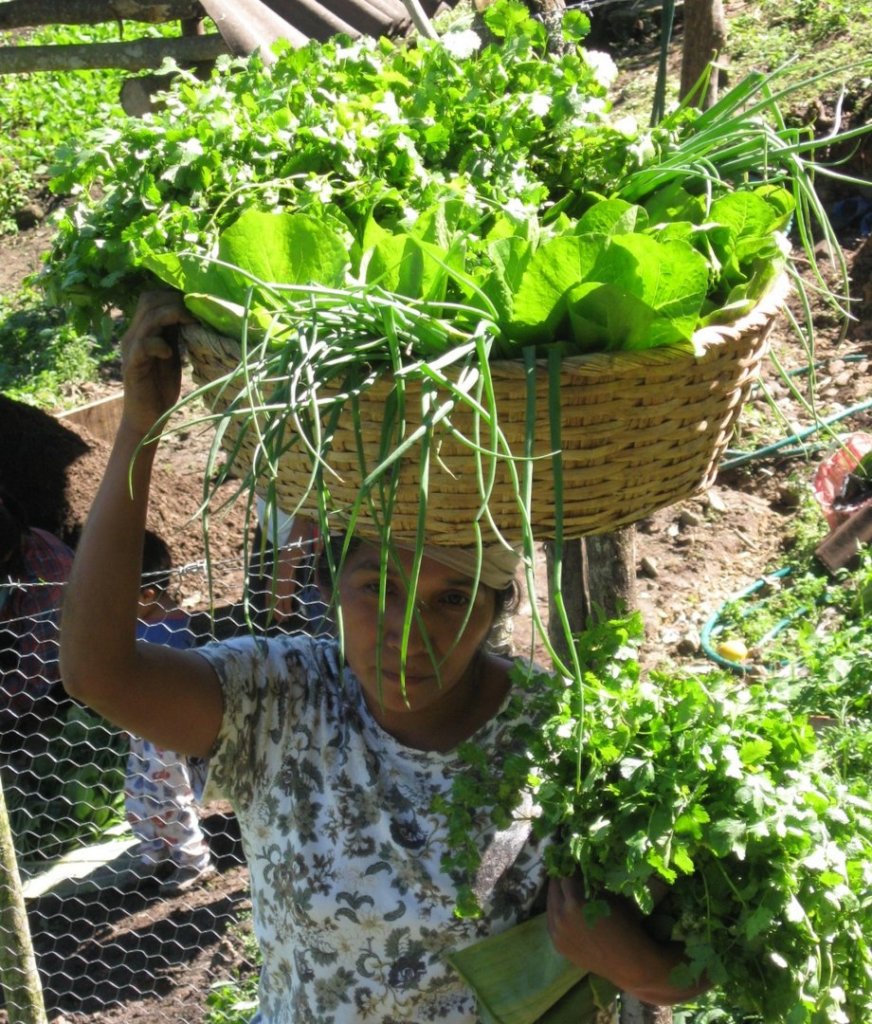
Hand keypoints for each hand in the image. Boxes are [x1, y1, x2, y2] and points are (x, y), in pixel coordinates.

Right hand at [120, 291, 194, 436]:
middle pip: (148, 300)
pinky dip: (159, 344)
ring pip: (148, 318)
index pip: (152, 297)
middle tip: (196, 312)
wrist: (146, 418)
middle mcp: (133, 335)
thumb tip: (193, 313)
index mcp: (143, 330)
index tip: (196, 302)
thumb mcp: (171, 354)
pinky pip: (143, 345)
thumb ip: (175, 334)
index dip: (173, 295)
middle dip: (175, 301)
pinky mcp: (133, 365)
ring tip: (189, 324)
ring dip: (171, 316)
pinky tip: (170, 354)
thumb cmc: (161, 388)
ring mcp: (131, 349)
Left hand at [546, 876, 706, 1005]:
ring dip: (557, 893)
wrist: (629, 963)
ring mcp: (556, 934)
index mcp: (574, 902)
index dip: (570, 864)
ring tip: (565, 885)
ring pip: (550, 904)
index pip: (565, 874)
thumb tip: (582, 862)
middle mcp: (560, 917)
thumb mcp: (610, 897)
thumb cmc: (625, 926)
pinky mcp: (558, 945)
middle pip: (553, 887)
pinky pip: (551, 922)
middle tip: (567, 868)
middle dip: (561, 877)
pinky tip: (565, 906)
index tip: (572, 857)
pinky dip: (556, 911)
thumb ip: (592, 881)